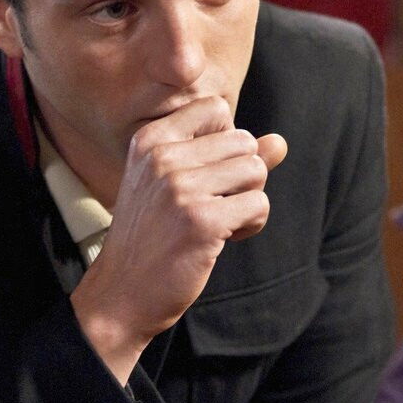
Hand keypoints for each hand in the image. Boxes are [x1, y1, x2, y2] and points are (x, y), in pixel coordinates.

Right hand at [70, 96, 287, 383]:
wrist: (121, 294)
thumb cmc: (154, 236)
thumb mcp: (179, 185)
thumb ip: (229, 158)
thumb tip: (281, 142)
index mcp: (150, 140)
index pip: (216, 108)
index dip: (226, 143)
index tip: (207, 174)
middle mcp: (162, 157)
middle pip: (243, 141)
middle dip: (241, 176)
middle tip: (213, 205)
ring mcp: (180, 188)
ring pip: (256, 170)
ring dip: (248, 200)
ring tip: (218, 221)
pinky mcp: (202, 220)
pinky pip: (259, 204)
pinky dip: (250, 224)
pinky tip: (222, 238)